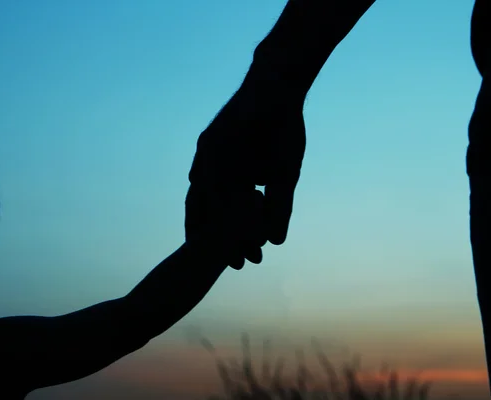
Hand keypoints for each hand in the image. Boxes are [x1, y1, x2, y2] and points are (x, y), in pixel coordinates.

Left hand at [187, 65, 306, 268]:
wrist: (280, 90)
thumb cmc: (283, 130)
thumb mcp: (284, 175)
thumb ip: (277, 206)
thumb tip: (277, 241)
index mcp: (230, 181)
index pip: (228, 217)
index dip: (235, 240)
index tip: (245, 265)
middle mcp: (213, 171)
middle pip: (211, 212)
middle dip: (220, 239)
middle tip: (232, 265)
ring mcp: (209, 157)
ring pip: (207, 197)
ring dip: (215, 223)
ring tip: (224, 246)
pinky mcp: (210, 140)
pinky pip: (210, 172)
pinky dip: (216, 194)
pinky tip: (222, 215)